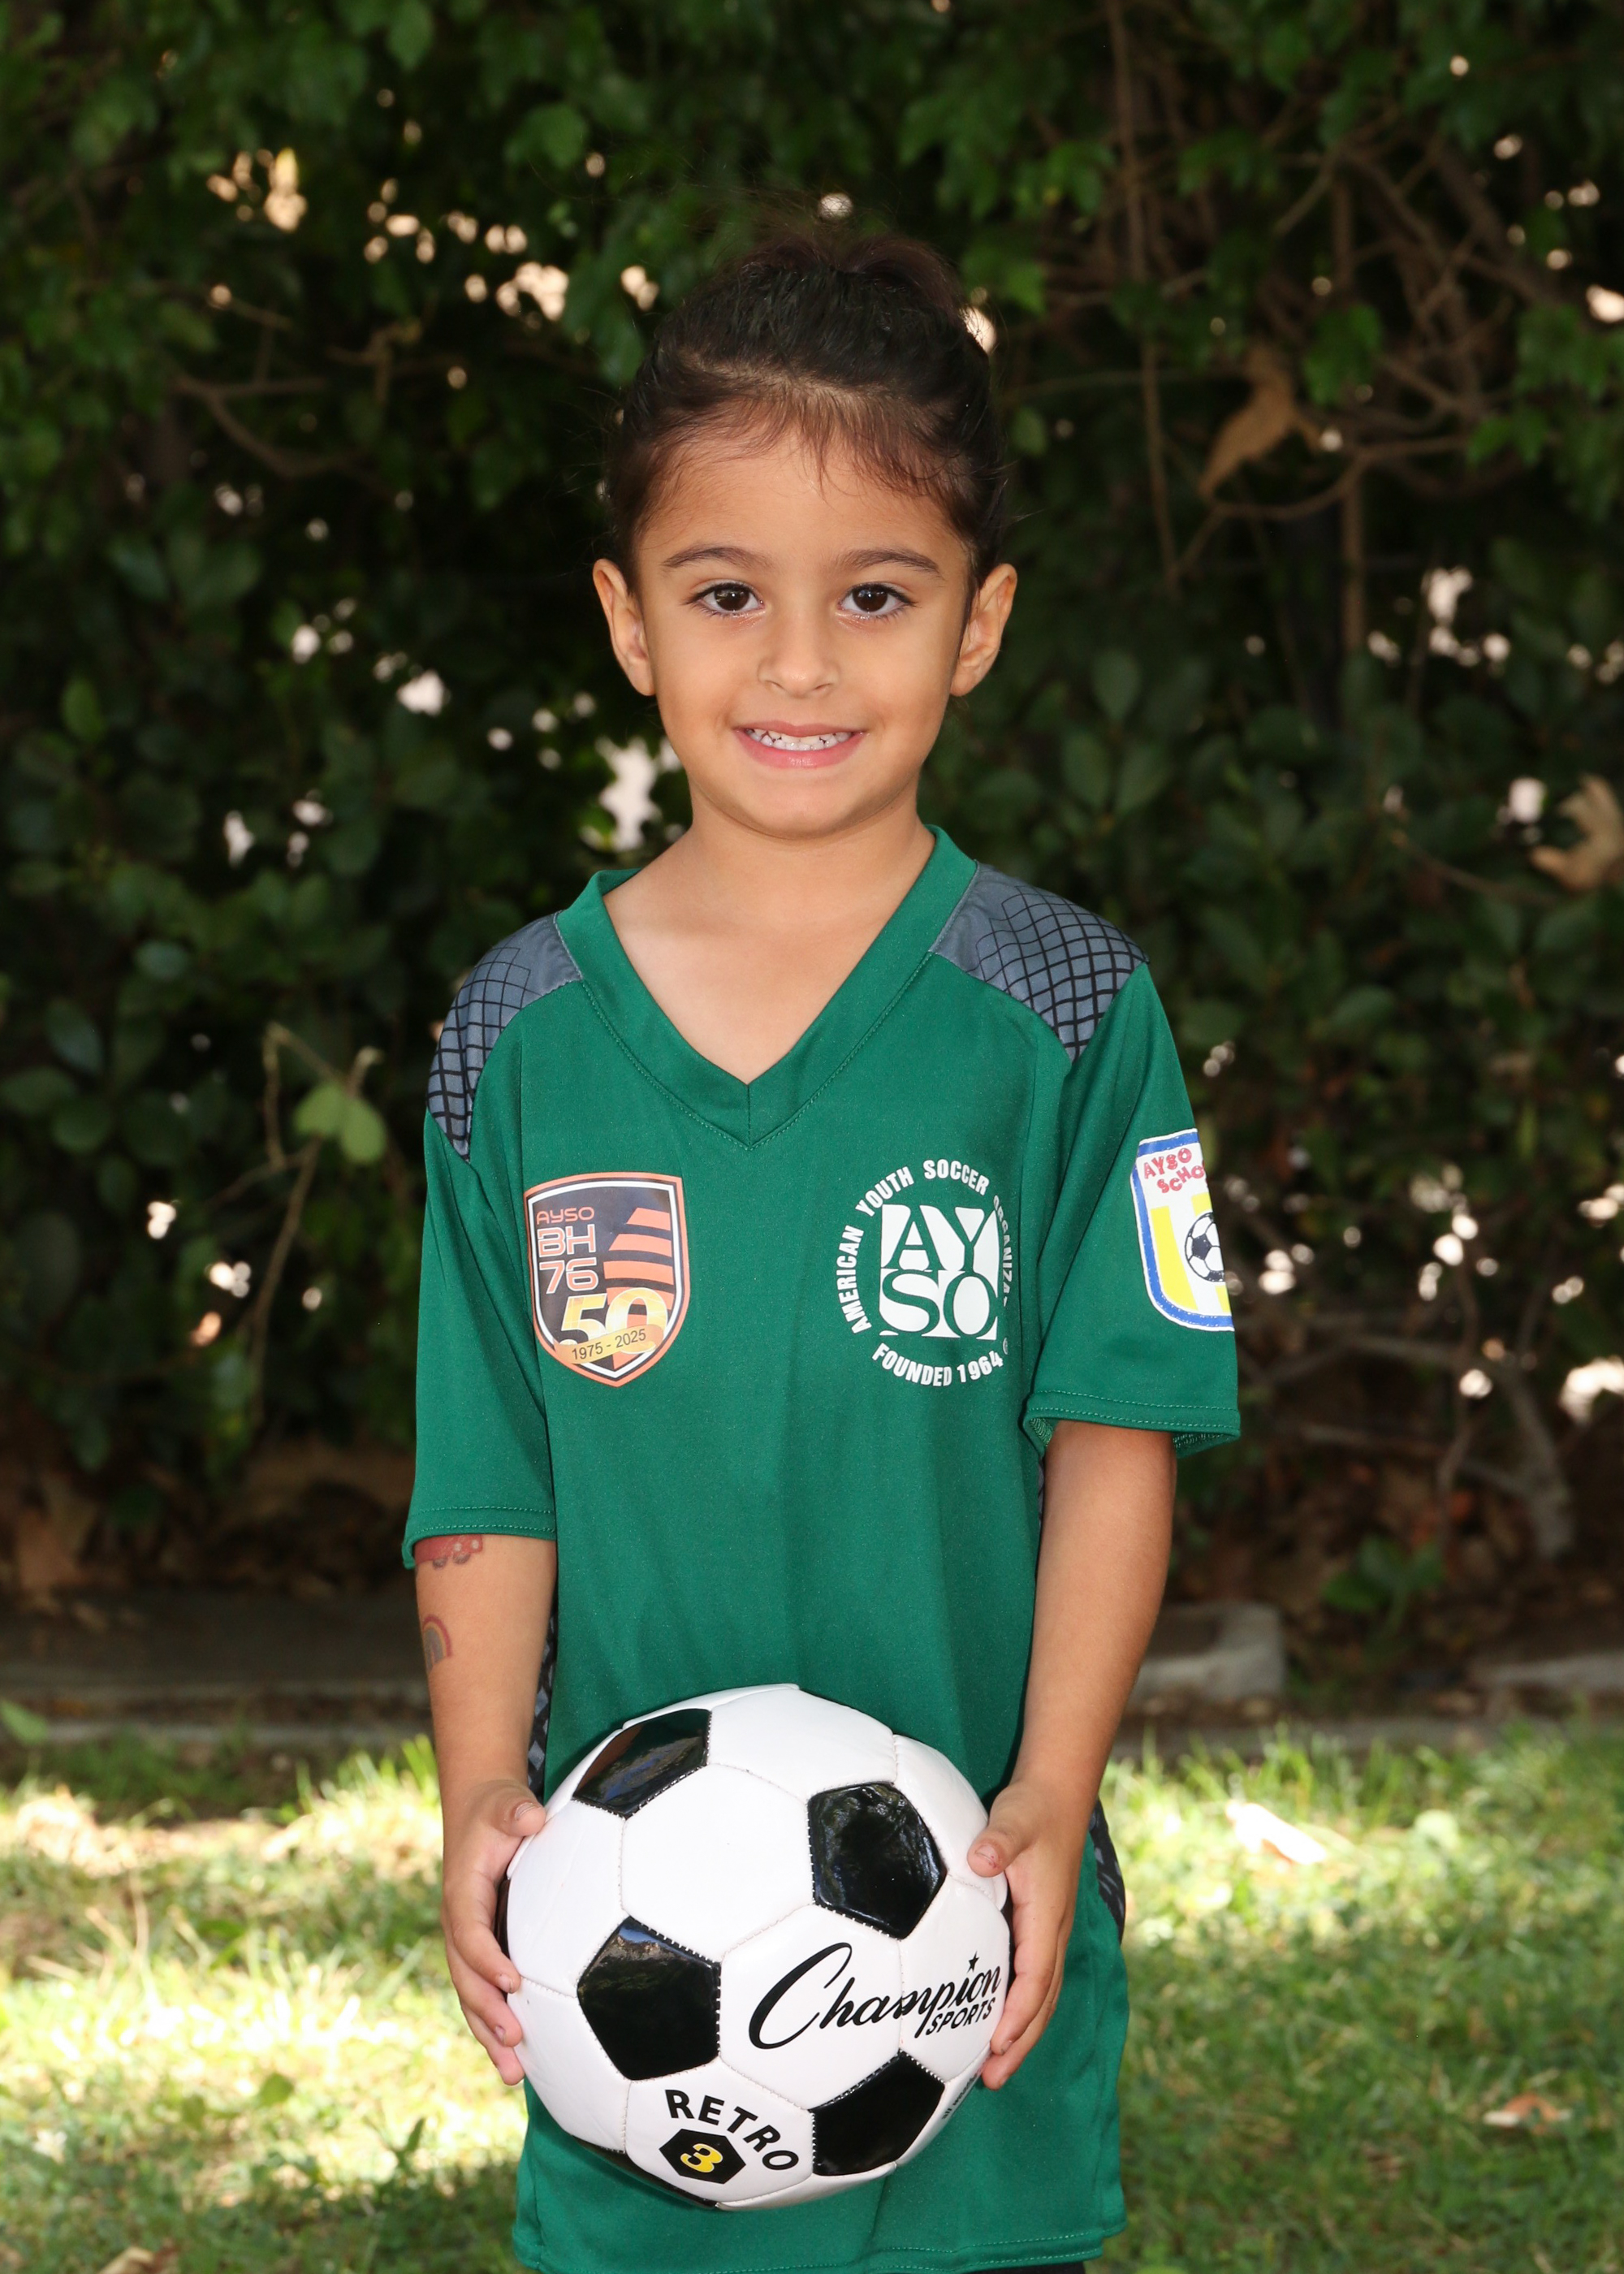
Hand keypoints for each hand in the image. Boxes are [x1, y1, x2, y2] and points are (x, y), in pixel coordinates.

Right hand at [440, 1775, 546, 2083]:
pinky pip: (485, 1997)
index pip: (470, 1934)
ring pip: (473, 1998)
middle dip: (488, 2012)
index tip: (514, 1982)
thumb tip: (531, 1817)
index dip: (487, 1960)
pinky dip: (497, 2028)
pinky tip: (520, 2062)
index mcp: (462, 1894)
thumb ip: (515, 1809)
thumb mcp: (504, 1804)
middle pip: (467, 1977)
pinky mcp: (484, 1955)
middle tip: (516, 2041)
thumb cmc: (498, 1813)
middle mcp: (460, 1927)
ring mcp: (469, 1945)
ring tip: (514, 2074)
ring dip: (490, 2036)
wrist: (480, 1816)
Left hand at [968, 1777, 1086, 2090]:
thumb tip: (979, 1858)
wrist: (1057, 1792)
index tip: (995, 2043)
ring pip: (1041, 1995)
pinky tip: (996, 2022)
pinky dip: (1019, 2008)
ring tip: (994, 2070)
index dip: (1017, 2013)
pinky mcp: (1040, 1926)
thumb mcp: (1015, 1817)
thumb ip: (998, 1838)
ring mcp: (1048, 1931)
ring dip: (1021, 2032)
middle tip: (991, 2081)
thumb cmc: (1033, 1807)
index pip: (1035, 1977)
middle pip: (1041, 2001)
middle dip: (1020, 2042)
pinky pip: (1034, 1978)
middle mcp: (1051, 1931)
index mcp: (1046, 1915)